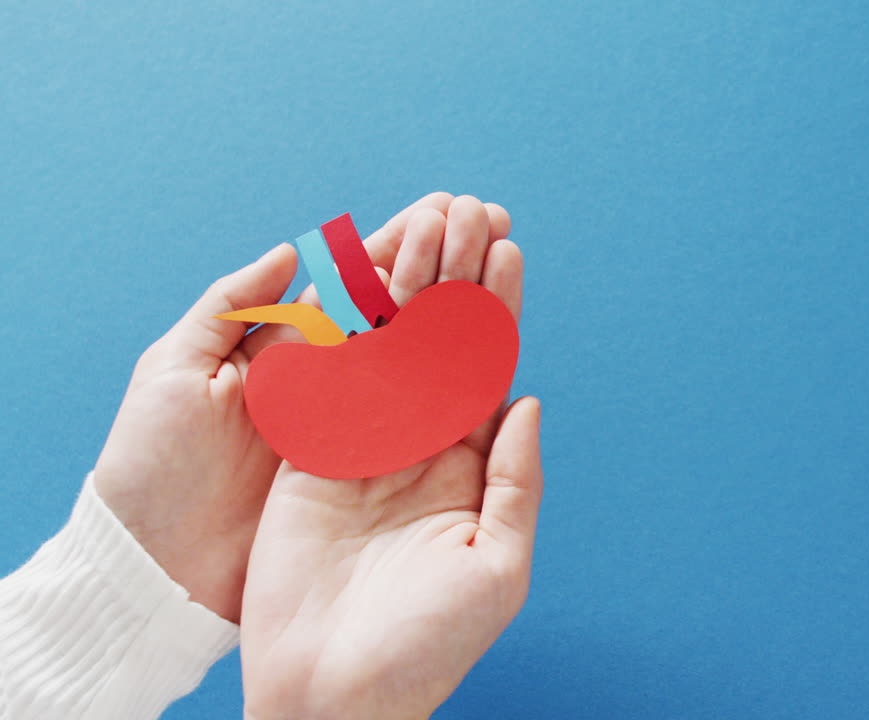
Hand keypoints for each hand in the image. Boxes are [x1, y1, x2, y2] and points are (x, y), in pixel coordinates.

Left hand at [93, 192, 511, 621]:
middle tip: (493, 220)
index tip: (446, 207)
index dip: (400, 243)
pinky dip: (455, 380)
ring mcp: (348, 423)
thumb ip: (231, 305)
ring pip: (417, 355)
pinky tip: (490, 343)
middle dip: (445, 263)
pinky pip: (417, 417)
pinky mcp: (359, 468)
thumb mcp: (173, 369)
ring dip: (459, 308)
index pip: (354, 282)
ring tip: (502, 261)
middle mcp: (324, 378)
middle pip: (397, 310)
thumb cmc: (154, 462)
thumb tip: (291, 250)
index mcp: (280, 346)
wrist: (156, 560)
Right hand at [240, 196, 540, 719]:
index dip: (497, 312)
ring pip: (388, 350)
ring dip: (405, 288)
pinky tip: (358, 274)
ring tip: (424, 222)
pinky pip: (329, 381)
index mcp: (469, 471)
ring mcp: (365, 449)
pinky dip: (341, 329)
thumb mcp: (497, 566)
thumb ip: (515, 480)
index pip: (487, 372)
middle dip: (456, 282)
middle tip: (471, 214)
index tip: (508, 253)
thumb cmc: (426, 646)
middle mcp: (420, 450)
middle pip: (441, 347)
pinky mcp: (312, 457)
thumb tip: (528, 398)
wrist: (334, 694)